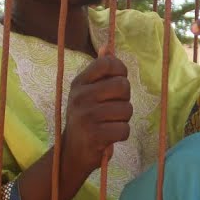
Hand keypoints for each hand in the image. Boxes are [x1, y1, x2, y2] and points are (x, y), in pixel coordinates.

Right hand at [61, 54, 131, 172]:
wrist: (72, 152)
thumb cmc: (86, 118)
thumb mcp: (87, 92)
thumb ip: (99, 71)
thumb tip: (107, 47)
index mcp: (79, 83)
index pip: (108, 64)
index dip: (120, 72)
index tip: (117, 84)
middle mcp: (80, 96)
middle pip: (123, 86)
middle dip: (125, 99)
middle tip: (113, 109)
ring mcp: (86, 116)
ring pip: (127, 109)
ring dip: (123, 119)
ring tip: (109, 123)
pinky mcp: (95, 135)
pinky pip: (124, 129)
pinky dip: (121, 134)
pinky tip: (109, 136)